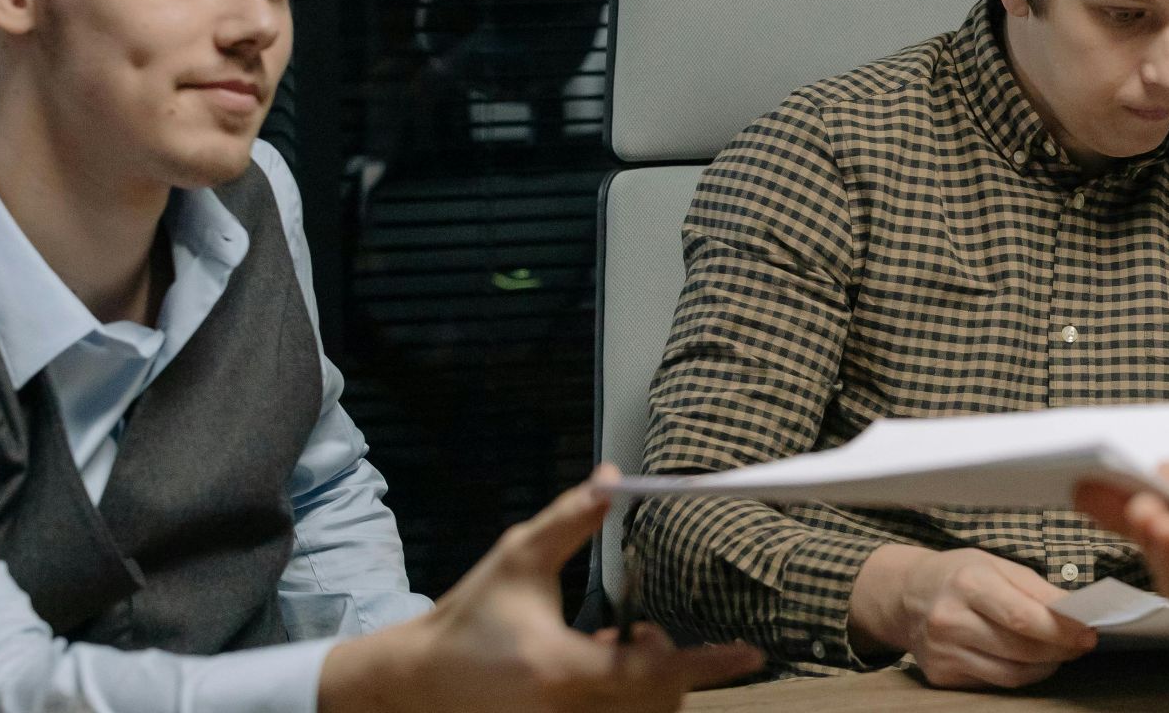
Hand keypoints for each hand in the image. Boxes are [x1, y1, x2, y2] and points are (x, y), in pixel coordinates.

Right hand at [316, 467, 762, 712]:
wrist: (418, 682)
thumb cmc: (470, 616)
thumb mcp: (519, 558)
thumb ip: (569, 518)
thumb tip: (613, 478)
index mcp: (563, 668)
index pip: (654, 673)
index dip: (708, 663)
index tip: (750, 653)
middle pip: (659, 701)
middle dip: (670, 667)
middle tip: (647, 633)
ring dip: (649, 685)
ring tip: (614, 651)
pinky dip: (626, 701)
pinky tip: (597, 672)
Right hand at [850, 544, 1097, 688]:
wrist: (904, 595)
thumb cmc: (957, 575)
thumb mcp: (994, 564)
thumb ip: (1036, 588)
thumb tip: (1076, 613)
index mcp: (967, 583)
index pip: (1024, 617)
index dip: (1062, 630)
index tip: (1088, 633)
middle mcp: (950, 619)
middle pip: (1022, 650)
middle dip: (1060, 650)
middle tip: (1079, 644)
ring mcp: (943, 651)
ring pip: (1013, 674)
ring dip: (1044, 667)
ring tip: (1056, 653)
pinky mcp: (941, 674)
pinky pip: (995, 683)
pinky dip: (1019, 674)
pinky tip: (1026, 660)